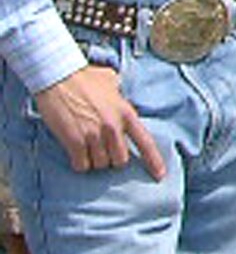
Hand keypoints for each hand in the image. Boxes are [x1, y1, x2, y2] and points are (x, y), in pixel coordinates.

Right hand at [33, 65, 166, 179]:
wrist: (57, 77)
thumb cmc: (83, 77)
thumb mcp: (111, 81)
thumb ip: (119, 91)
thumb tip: (119, 88)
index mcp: (126, 114)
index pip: (146, 143)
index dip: (154, 162)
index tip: (160, 176)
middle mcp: (113, 127)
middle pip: (121, 160)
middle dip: (112, 159)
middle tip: (102, 150)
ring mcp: (94, 135)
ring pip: (101, 164)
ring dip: (94, 161)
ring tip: (86, 149)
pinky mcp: (74, 141)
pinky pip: (82, 165)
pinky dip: (80, 163)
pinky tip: (76, 155)